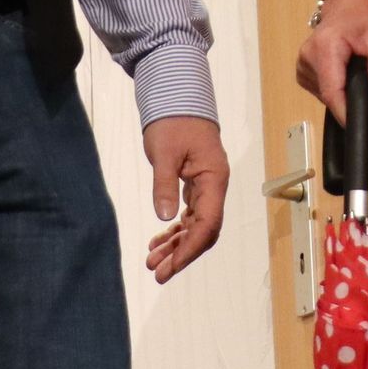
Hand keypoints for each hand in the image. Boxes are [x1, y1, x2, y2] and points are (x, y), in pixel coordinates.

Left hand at [141, 116, 228, 284]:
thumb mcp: (164, 152)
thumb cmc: (173, 120)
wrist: (177, 96)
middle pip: (203, 230)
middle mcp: (214, 186)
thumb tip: (165, 218)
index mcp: (214, 179)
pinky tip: (159, 241)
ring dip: (176, 244)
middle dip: (182, 253)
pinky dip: (175, 229)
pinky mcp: (195, 183)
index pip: (207, 223)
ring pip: (195, 224)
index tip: (170, 266)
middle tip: (158, 272)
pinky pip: (189, 214)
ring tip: (153, 261)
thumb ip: (165, 184)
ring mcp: (206, 185)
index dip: (190, 248)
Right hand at [295, 0, 367, 126]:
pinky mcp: (303, 67)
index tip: (359, 125)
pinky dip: (334, 86)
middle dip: (349, 97)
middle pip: (328, 95)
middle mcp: (307, 56)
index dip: (345, 113)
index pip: (331, 92)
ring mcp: (302, 62)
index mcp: (324, 47)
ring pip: (323, 94)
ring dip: (342, 91)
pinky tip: (344, 72)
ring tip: (357, 72)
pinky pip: (319, 88)